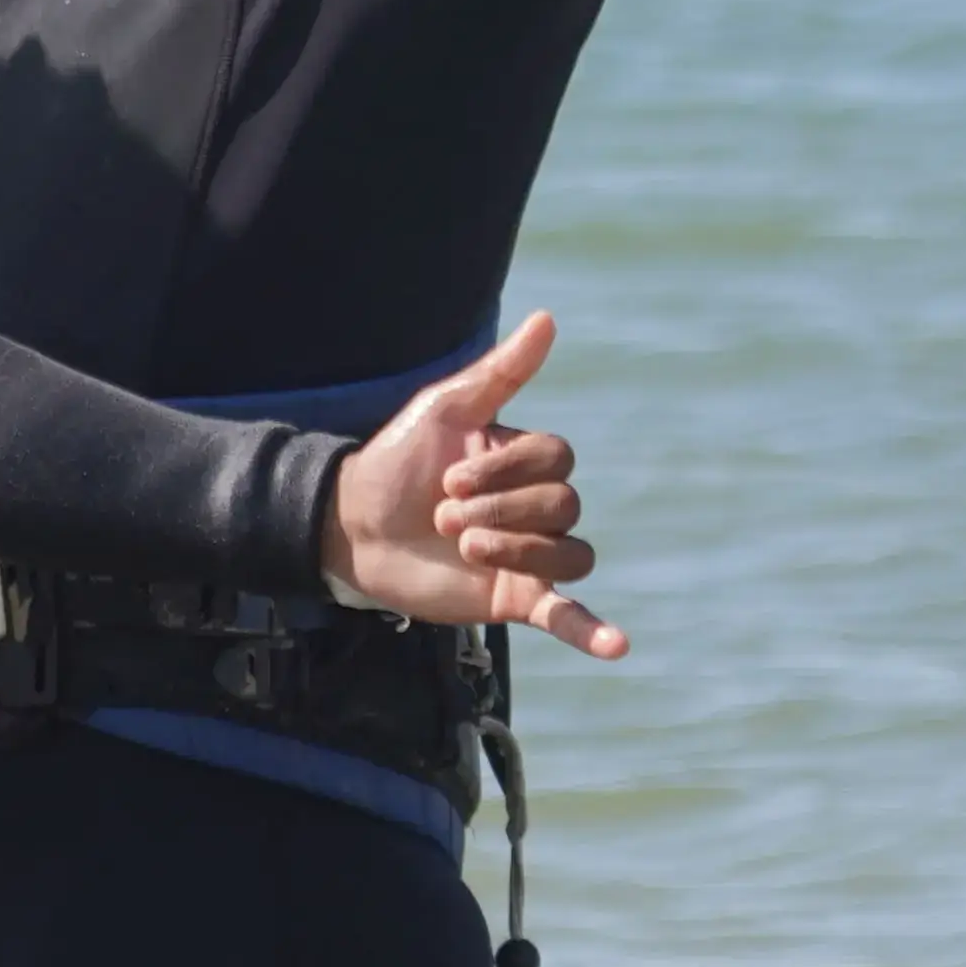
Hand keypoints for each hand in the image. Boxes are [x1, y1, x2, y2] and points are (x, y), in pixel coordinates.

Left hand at [318, 313, 627, 654]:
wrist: (350, 527)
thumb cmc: (396, 462)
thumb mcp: (443, 409)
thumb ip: (500, 373)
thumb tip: (548, 320)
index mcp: (525, 459)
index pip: (556, 459)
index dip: (507, 469)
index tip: (449, 475)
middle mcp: (536, 505)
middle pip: (564, 505)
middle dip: (500, 510)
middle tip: (444, 516)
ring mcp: (530, 554)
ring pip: (570, 554)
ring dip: (519, 550)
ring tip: (466, 549)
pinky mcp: (516, 600)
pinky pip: (570, 615)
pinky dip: (594, 631)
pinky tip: (615, 646)